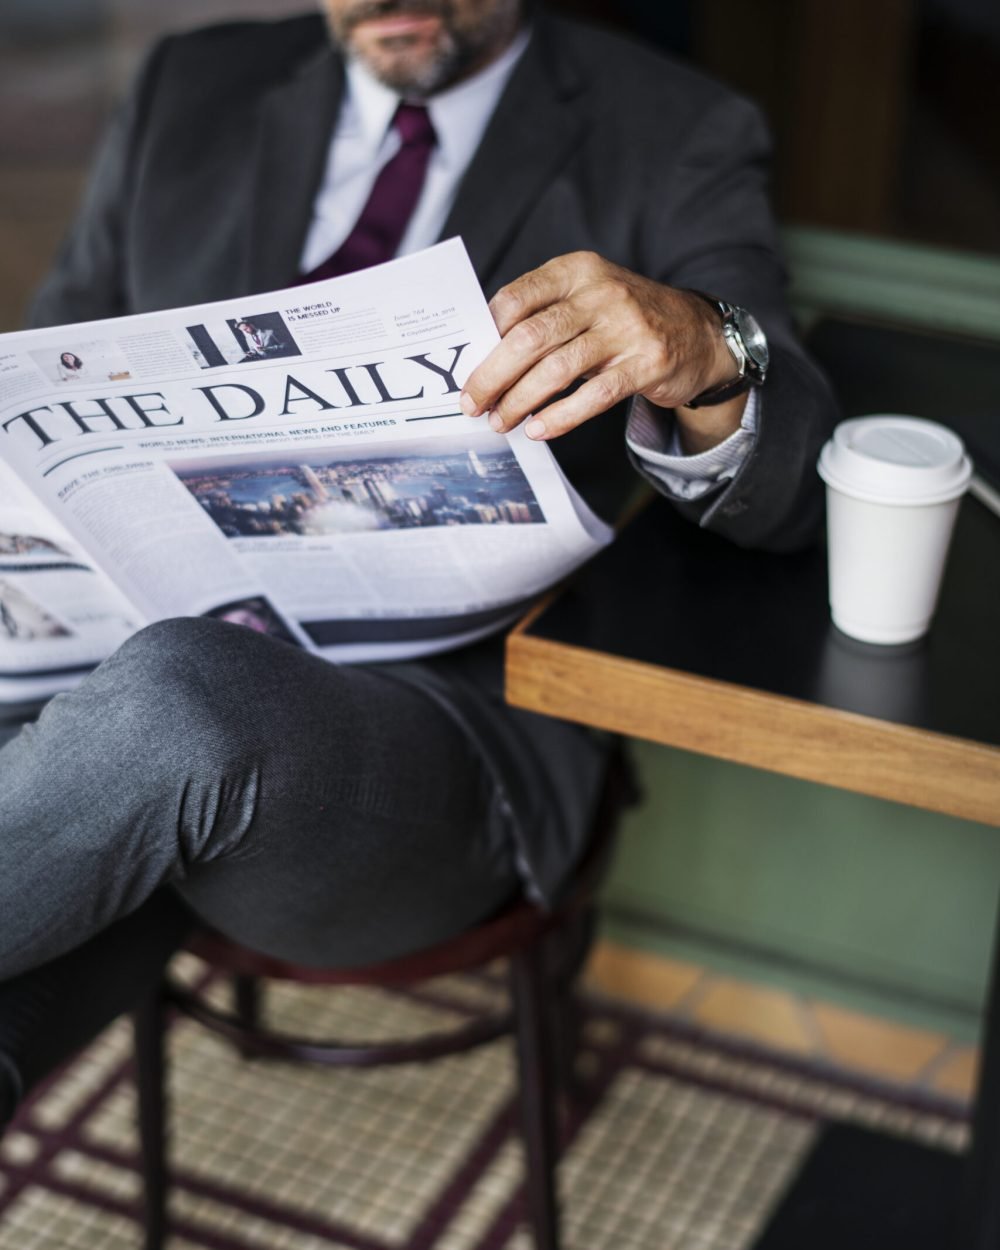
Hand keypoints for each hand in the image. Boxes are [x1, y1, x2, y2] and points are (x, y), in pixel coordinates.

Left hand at [460, 252, 745, 451]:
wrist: (698, 333)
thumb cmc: (624, 319)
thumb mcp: (586, 298)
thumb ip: (542, 315)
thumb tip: (483, 356)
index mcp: (576, 270)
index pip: (516, 298)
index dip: (484, 335)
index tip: (463, 367)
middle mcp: (600, 293)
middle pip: (529, 338)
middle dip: (492, 376)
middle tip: (472, 404)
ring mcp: (625, 328)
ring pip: (557, 370)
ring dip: (520, 401)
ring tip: (500, 422)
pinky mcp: (645, 364)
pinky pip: (594, 396)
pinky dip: (560, 417)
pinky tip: (538, 430)